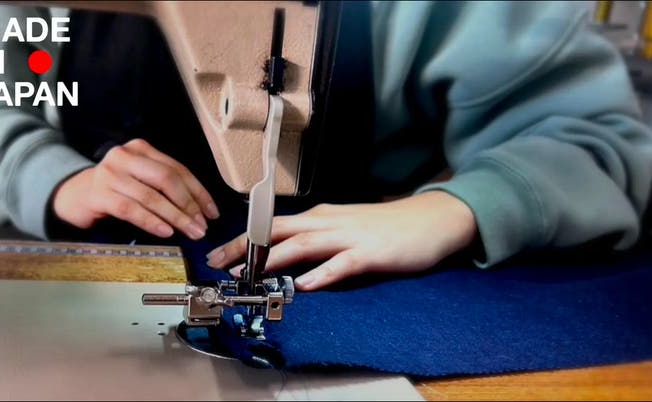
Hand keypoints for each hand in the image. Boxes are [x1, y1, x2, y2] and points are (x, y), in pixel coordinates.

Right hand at [52, 139, 219, 239]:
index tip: (212, 212)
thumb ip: (164, 187)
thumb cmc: (114, 190)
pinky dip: (151, 221)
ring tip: (190, 231)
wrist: (72, 196)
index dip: (198, 192)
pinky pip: (131, 209)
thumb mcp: (140, 180)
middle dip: (189, 205)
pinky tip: (166, 231)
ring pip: (151, 196)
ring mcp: (110, 174)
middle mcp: (125, 156)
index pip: (178, 169)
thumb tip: (199, 210)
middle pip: (167, 179)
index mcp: (141, 149)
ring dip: (175, 216)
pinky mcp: (99, 194)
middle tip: (202, 226)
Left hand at [206, 191, 476, 290]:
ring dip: (274, 258)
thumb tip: (288, 256)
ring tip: (250, 273)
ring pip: (305, 244)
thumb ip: (318, 239)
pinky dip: (324, 273)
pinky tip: (307, 284)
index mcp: (321, 217)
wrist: (432, 219)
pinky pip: (343, 263)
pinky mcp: (371, 252)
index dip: (244, 239)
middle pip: (279, 230)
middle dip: (246, 246)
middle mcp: (330, 222)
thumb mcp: (345, 227)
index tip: (220, 254)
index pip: (274, 225)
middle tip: (219, 263)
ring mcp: (350, 236)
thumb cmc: (387, 226)